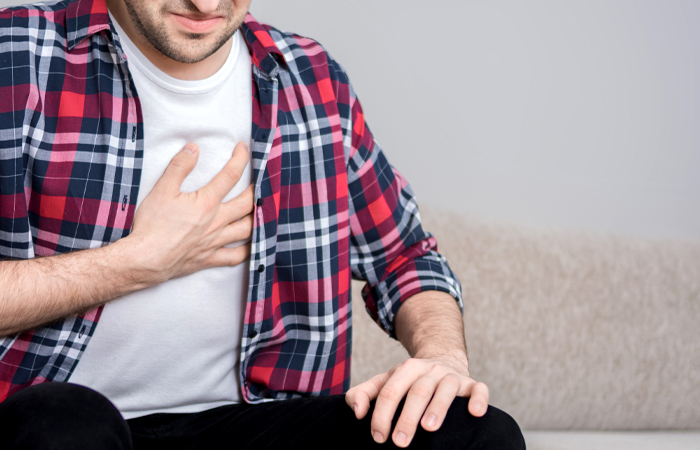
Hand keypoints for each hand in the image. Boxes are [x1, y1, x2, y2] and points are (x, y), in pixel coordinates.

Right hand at [127, 142, 253, 281]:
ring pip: (247, 229)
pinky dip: (247, 251)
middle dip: (257, 188)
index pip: (230, 176)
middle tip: (260, 180)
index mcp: (207, 203)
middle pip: (247, 203)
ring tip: (260, 210)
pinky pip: (235, 256)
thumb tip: (193, 148)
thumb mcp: (162, 190)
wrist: (145, 259)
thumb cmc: (152, 225)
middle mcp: (217, 222)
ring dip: (257, 218)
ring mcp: (215, 242)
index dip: (240, 159)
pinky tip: (252, 246)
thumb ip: (179, 167)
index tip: (243, 149)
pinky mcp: (210, 258)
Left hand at [345, 356, 488, 447]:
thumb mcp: (386, 381)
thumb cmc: (409, 380)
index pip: (390, 391)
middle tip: (400, 442)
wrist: (443, 359)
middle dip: (407, 417)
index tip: (378, 438)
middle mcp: (430, 370)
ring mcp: (452, 376)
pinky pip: (479, 388)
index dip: (382, 415)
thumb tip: (357, 413)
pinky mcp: (471, 383)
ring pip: (446, 389)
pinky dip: (478, 399)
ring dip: (438, 408)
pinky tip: (475, 413)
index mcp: (406, 369)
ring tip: (429, 428)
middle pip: (417, 392)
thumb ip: (364, 394)